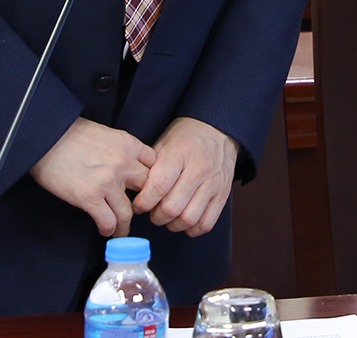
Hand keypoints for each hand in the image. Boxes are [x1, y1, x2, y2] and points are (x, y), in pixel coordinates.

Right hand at [30, 117, 155, 236]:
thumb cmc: (71, 133)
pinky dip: (109, 229)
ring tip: (121, 230)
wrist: (45, 136)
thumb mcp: (106, 133)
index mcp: (129, 144)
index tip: (148, 191)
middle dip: (144, 204)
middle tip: (137, 213)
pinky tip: (105, 230)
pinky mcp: (89, 197)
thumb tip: (130, 166)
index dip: (153, 181)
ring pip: (129, 212)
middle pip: (148, 190)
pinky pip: (108, 221)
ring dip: (125, 225)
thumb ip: (122, 150)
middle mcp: (123, 163)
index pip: (155, 166)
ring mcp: (107, 181)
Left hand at [132, 117, 238, 235]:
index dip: (143, 202)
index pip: (158, 186)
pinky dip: (192, 229)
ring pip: (189, 218)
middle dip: (156, 216)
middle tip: (152, 212)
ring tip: (167, 217)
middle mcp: (199, 169)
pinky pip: (207, 223)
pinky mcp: (223, 194)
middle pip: (172, 207)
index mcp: (179, 153)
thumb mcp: (164, 142)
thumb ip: (150, 166)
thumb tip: (133, 190)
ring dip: (172, 224)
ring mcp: (213, 183)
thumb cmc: (186, 136)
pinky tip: (184, 220)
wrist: (217, 128)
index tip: (138, 205)